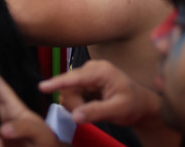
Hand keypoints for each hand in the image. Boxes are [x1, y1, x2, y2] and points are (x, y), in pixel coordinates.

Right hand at [38, 60, 157, 126]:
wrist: (142, 105)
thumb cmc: (134, 105)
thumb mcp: (118, 110)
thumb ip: (96, 112)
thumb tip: (74, 116)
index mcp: (101, 71)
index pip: (75, 77)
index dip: (57, 83)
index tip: (41, 87)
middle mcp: (92, 68)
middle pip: (69, 86)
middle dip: (74, 103)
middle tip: (88, 116)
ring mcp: (88, 74)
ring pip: (69, 91)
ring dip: (76, 104)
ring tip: (94, 111)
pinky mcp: (86, 81)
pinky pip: (72, 93)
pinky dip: (77, 103)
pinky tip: (90, 107)